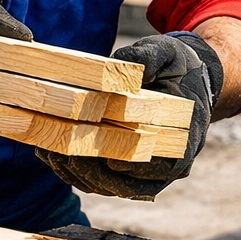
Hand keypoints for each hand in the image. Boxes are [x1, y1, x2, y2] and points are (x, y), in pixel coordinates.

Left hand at [37, 32, 222, 200]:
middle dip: (82, 167)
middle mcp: (168, 168)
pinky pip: (102, 180)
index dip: (107, 154)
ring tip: (47, 150)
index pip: (140, 163)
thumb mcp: (169, 53)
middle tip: (51, 149)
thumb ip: (147, 57)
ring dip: (75, 172)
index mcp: (183, 144)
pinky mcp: (132, 172)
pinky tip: (55, 153)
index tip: (77, 140)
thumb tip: (120, 62)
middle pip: (118, 181)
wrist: (193, 82)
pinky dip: (78, 171)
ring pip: (106, 185)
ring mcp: (149, 174)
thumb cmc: (180, 68)